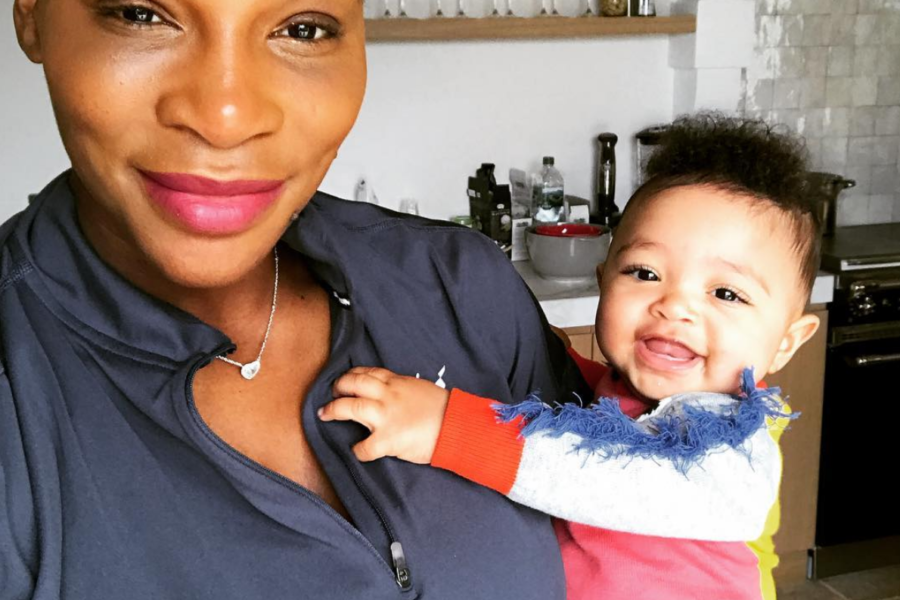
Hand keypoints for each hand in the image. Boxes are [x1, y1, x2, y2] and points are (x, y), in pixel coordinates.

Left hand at [319, 366, 450, 463]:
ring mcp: (386, 416)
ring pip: (350, 407)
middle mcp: (388, 395)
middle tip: (332, 393)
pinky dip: (358, 450)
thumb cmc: (443, 409)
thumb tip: (389, 392)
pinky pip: (364, 447)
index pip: (369, 373)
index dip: (353, 375)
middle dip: (338, 387)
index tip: (346, 379)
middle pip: (354, 384)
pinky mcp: (388, 439)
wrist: (456, 426)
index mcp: (397, 383)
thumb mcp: (420, 388)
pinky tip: (357, 450)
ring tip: (326, 413)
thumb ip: (401, 388)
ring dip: (334, 409)